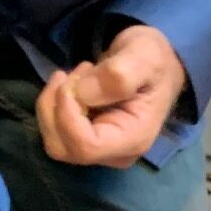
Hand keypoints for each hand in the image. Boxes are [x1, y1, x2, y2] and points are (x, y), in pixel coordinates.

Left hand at [36, 24, 188, 169]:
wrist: (157, 66)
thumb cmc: (154, 61)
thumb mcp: (144, 57)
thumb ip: (118, 75)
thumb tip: (83, 93)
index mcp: (132, 139)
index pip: (85, 146)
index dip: (67, 114)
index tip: (73, 78)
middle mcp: (115, 153)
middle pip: (63, 148)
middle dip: (55, 107)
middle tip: (77, 73)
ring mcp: (100, 150)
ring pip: (54, 140)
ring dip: (53, 103)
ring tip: (77, 75)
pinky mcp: (87, 140)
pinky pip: (56, 130)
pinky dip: (54, 104)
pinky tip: (73, 84)